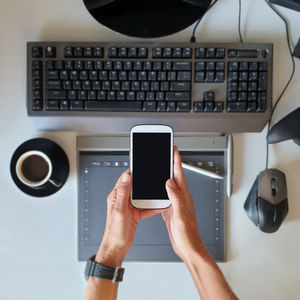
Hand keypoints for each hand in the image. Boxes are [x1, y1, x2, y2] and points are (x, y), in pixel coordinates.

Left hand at [96, 169, 160, 266]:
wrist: (117, 247)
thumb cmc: (114, 231)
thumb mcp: (119, 210)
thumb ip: (123, 193)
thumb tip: (126, 177)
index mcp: (116, 196)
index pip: (124, 178)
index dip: (133, 172)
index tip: (141, 167)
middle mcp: (122, 200)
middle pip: (135, 186)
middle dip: (144, 182)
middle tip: (153, 178)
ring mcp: (129, 207)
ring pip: (141, 196)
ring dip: (149, 195)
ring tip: (157, 191)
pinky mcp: (134, 214)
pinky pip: (145, 207)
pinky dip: (151, 207)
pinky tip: (158, 206)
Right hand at [162, 146, 202, 261]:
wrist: (189, 248)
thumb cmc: (188, 235)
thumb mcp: (181, 215)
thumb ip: (176, 198)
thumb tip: (170, 182)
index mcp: (184, 197)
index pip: (180, 174)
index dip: (176, 160)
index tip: (173, 149)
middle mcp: (181, 198)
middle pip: (174, 176)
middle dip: (170, 163)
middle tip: (166, 153)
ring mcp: (176, 204)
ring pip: (169, 185)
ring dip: (165, 174)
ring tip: (160, 165)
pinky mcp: (171, 210)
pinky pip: (165, 195)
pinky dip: (160, 188)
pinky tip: (157, 187)